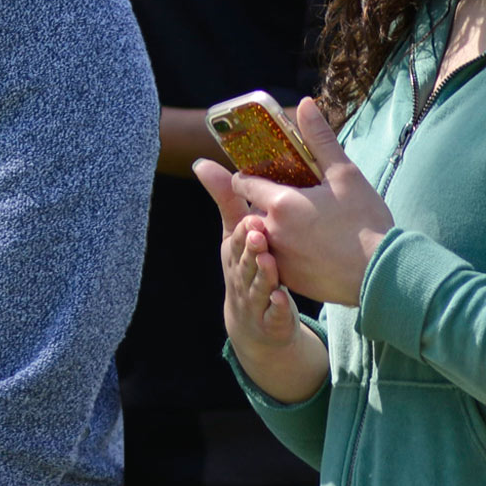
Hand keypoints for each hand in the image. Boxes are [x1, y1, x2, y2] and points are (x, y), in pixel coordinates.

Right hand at [197, 161, 326, 405]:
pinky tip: (284, 299)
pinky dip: (277, 308)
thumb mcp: (235, 234)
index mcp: (235, 253)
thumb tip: (201, 162)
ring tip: (270, 263)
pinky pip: (273, 314)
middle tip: (260, 236)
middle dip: (250, 250)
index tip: (254, 219)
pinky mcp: (270, 320)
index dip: (243, 232)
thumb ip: (226, 199)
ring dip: (262, 276)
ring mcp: (254, 299)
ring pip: (257, 287)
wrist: (253, 323)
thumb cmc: (245, 267)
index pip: (237, 240)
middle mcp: (241, 275)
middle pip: (245, 263)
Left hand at [224, 98, 391, 307]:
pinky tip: (311, 249)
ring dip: (274, 230)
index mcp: (281, 203)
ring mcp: (276, 258)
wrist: (380, 272)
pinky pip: (275, 261)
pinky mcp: (286, 279)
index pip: (243, 183)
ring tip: (305, 228)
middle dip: (265, 205)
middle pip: (252, 211)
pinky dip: (285, 253)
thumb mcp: (345, 174)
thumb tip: (306, 103)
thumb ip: (320, 139)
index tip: (262, 175)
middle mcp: (270, 231)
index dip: (250, 177)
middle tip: (294, 202)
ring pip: (262, 237)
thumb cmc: (365, 222)